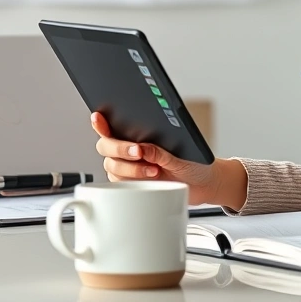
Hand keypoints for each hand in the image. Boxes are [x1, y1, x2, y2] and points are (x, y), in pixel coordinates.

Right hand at [90, 112, 247, 208]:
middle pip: (106, 146)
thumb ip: (162, 152)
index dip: (101, 122)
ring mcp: (129, 167)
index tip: (98, 117)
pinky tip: (150, 179)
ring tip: (154, 170)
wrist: (202, 184)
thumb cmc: (193, 162)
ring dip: (130, 168)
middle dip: (120, 148)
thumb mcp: (181, 155)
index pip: (113, 126)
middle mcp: (129, 149)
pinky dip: (132, 180)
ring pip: (112, 166)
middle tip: (139, 151)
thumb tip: (144, 149)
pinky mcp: (132, 184)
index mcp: (139, 134)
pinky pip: (119, 183)